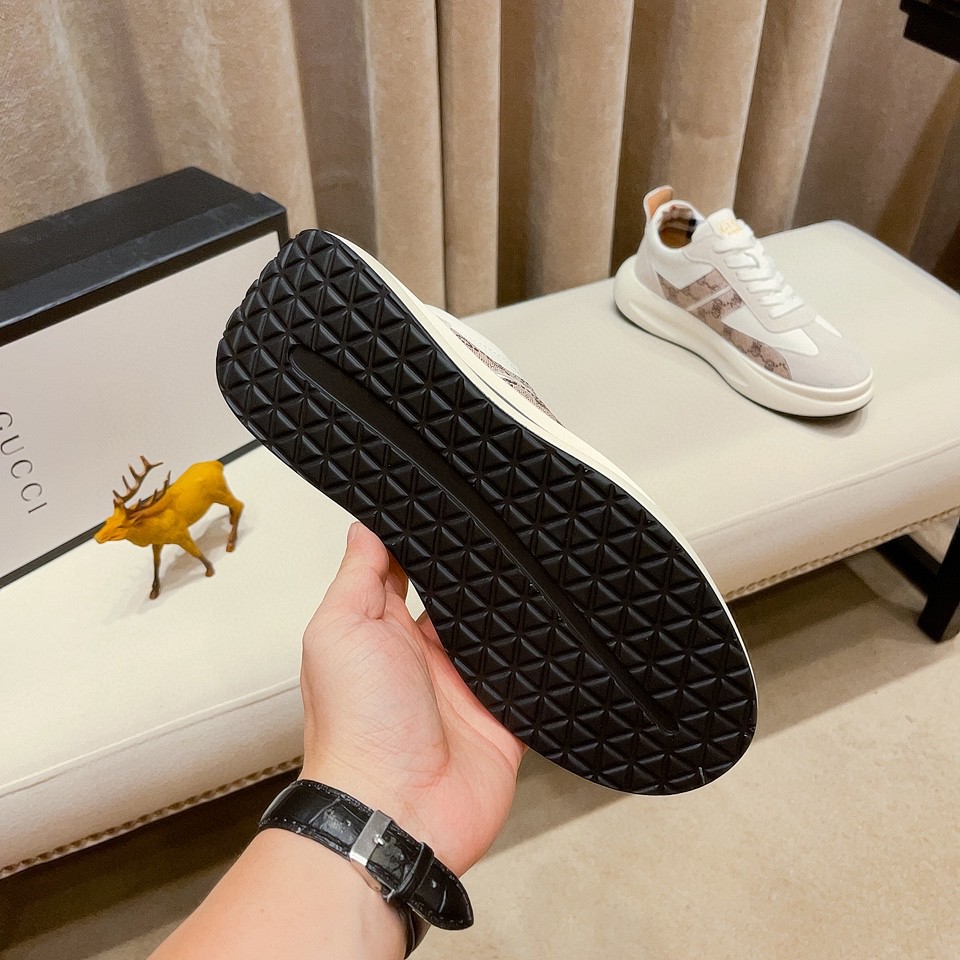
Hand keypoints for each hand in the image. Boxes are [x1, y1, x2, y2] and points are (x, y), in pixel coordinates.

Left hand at [299, 521, 525, 875]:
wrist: (398, 812)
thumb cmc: (354, 731)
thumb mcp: (341, 632)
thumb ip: (358, 577)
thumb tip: (364, 528)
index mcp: (381, 633)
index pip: (404, 573)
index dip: (422, 545)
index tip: (441, 511)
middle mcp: (422, 658)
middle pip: (456, 601)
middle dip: (474, 575)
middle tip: (497, 535)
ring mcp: (463, 687)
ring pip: (495, 634)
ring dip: (508, 613)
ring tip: (531, 572)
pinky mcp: (499, 716)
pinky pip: (526, 678)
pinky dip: (537, 659)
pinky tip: (550, 631)